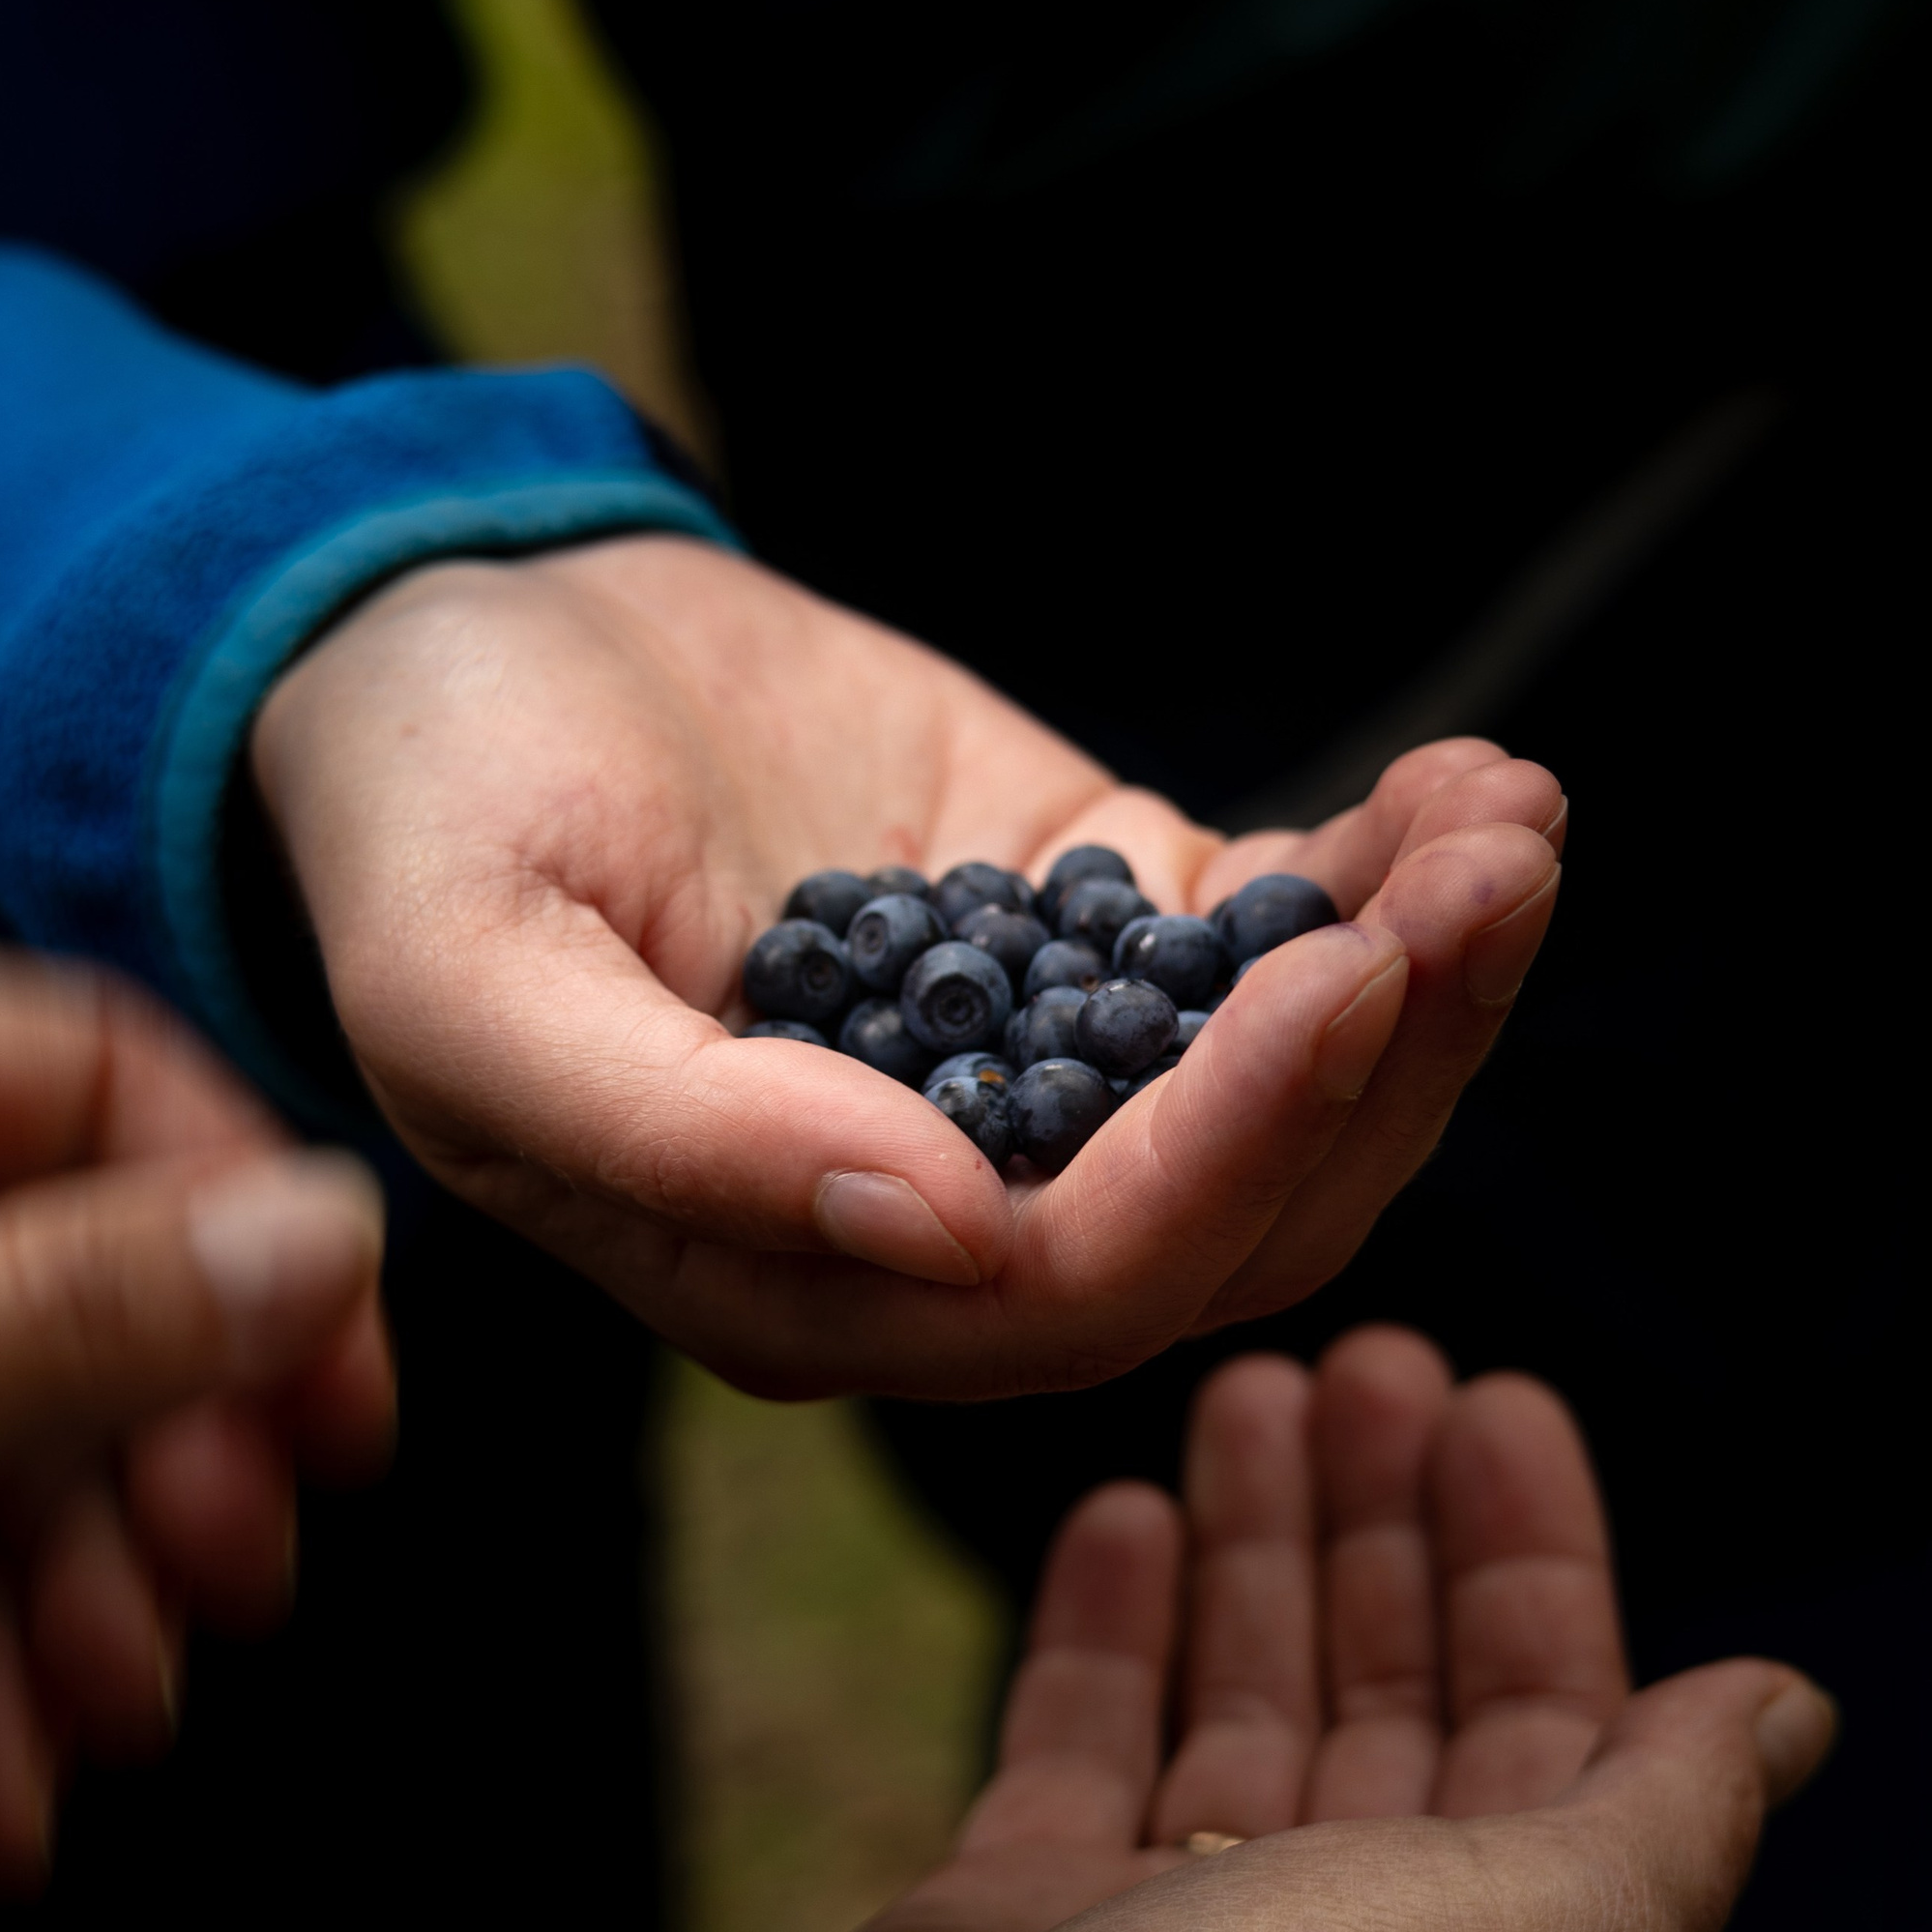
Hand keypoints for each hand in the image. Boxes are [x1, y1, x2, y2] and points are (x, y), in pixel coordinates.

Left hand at [0, 946, 391, 1888]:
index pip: (92, 1086)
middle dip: (161, 1463)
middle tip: (230, 1585)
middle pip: (79, 1299)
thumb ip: (56, 1314)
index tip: (337, 1399)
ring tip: (98, 1725)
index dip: (240, 1233)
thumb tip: (330, 1232)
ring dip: (84, 1617)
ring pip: (16, 1477)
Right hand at [253, 536, 1563, 1397]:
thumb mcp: (477, 983)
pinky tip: (1466, 782)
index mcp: (796, 1284)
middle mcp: (944, 1222)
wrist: (446, 641)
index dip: (1220, 1159)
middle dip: (1380, 1066)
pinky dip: (1380, 883)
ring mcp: (1036, 1081)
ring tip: (1508, 818)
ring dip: (1423, 980)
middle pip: (1230, 1223)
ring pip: (1288, 1108)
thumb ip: (680, 1137)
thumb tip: (945, 1235)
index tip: (1334, 976)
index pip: (1064, 1291)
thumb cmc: (422, 817)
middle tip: (1490, 873)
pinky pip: (1268, 950)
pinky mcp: (1089, 935)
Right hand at [462, 1331, 1831, 1931]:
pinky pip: (1080, 1744)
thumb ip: (1678, 1811)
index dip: (1536, 1563)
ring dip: (1256, 1547)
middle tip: (1363, 1362)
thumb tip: (1781, 1713)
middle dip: (1392, 1526)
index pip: (1554, 1732)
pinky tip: (1125, 1510)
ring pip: (1239, 1706)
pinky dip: (1111, 1626)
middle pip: (1393, 1702)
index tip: (1495, 1402)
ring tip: (1247, 1391)